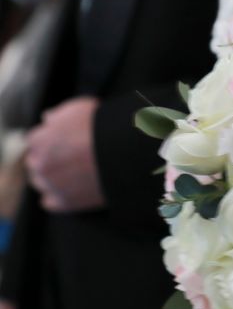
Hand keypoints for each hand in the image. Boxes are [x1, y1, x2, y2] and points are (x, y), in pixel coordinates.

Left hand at [26, 97, 103, 212]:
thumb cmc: (102, 125)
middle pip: (35, 162)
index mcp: (39, 139)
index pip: (34, 140)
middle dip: (47, 157)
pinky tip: (70, 187)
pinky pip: (49, 201)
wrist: (123, 150)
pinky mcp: (63, 202)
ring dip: (50, 176)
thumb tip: (47, 119)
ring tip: (72, 171)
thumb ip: (57, 114)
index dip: (50, 138)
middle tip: (69, 155)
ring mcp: (50, 184)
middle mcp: (39, 163)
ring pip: (40, 182)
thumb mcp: (78, 107)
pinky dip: (57, 195)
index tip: (62, 140)